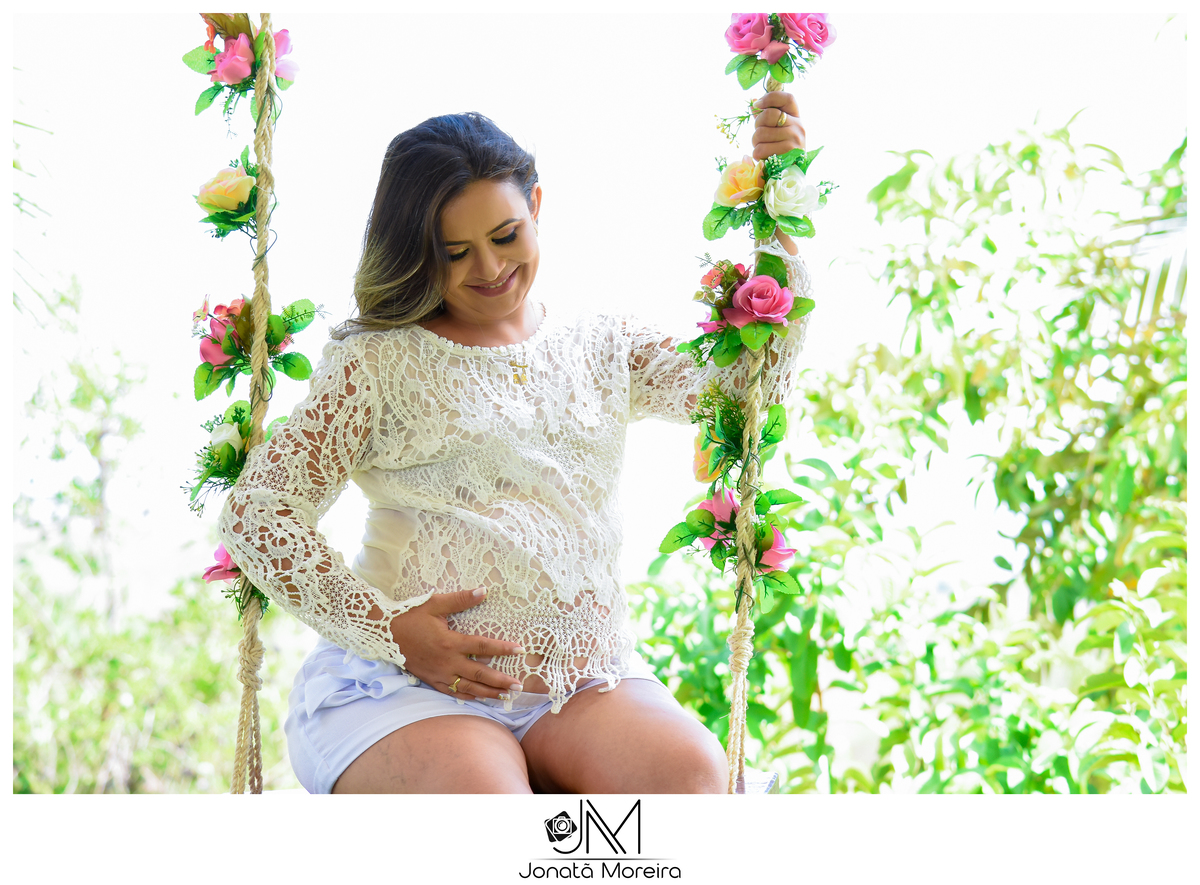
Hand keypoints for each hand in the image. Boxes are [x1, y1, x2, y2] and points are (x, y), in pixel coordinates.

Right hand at [387, 588, 525, 700]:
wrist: (384, 634)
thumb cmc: (411, 616)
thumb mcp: (435, 604)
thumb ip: (461, 599)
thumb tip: (484, 590)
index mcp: (450, 642)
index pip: (483, 646)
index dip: (503, 648)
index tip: (520, 650)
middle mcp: (447, 662)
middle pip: (480, 674)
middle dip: (501, 681)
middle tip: (519, 686)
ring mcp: (439, 674)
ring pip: (468, 687)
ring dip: (488, 693)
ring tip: (505, 697)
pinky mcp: (431, 680)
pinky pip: (452, 692)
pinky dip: (468, 697)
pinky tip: (479, 699)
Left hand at [750, 91, 805, 160]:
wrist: (791, 171)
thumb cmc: (780, 146)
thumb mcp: (776, 128)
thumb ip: (765, 115)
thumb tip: (753, 103)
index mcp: (796, 117)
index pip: (787, 98)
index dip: (769, 98)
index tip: (757, 104)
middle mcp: (798, 126)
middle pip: (769, 114)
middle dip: (757, 124)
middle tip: (759, 134)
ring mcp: (794, 140)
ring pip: (761, 133)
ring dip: (755, 142)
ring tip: (762, 146)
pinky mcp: (787, 154)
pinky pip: (760, 149)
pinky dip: (757, 154)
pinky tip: (763, 156)